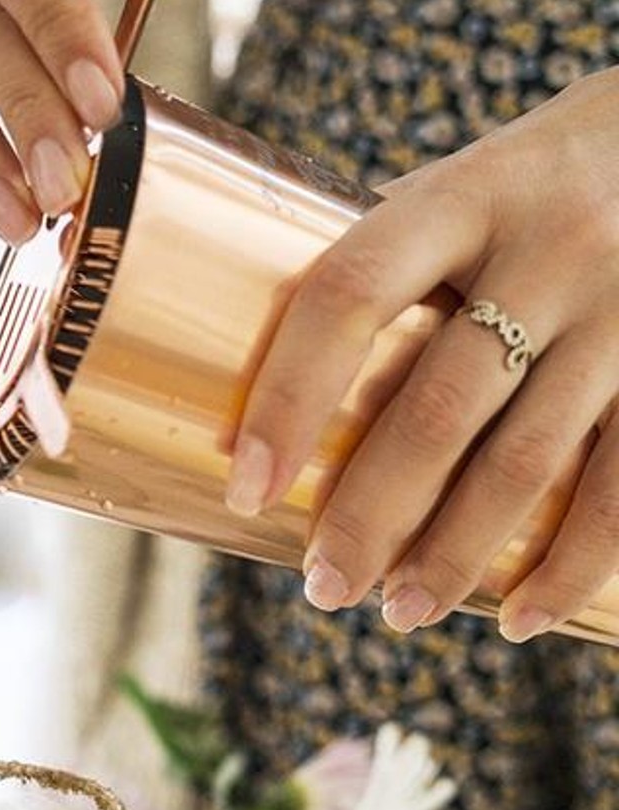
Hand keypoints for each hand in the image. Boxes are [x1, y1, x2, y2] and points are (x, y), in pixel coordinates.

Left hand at [224, 67, 618, 643]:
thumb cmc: (532, 183)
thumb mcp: (455, 190)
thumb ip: (382, 274)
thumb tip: (260, 403)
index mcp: (462, 195)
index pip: (348, 294)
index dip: (286, 397)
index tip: (245, 489)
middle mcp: (549, 246)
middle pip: (437, 406)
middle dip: (369, 513)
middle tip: (323, 586)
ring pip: (526, 461)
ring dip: (454, 555)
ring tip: (399, 611)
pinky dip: (572, 564)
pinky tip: (519, 617)